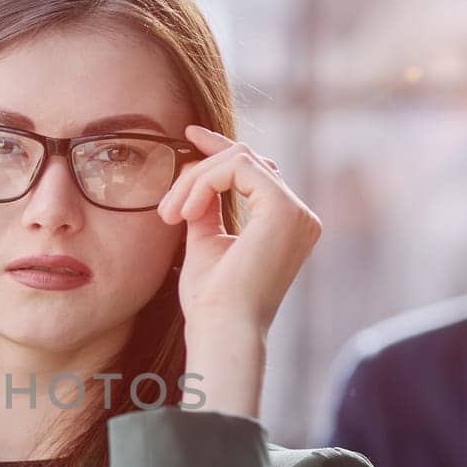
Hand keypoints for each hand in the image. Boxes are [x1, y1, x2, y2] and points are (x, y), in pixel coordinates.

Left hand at [158, 126, 320, 416]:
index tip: (186, 136)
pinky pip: (237, 167)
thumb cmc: (212, 302)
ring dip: (194, 181)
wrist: (220, 330)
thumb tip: (196, 178)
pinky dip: (203, 183)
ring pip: (237, 160)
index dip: (219, 148)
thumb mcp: (206, 243)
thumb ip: (207, 209)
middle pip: (244, 160)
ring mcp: (296, 212)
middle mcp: (300, 216)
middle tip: (166, 208)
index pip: (255, 170)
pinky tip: (185, 213)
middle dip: (196, 172)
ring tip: (170, 214)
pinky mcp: (284, 209)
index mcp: (286, 225)